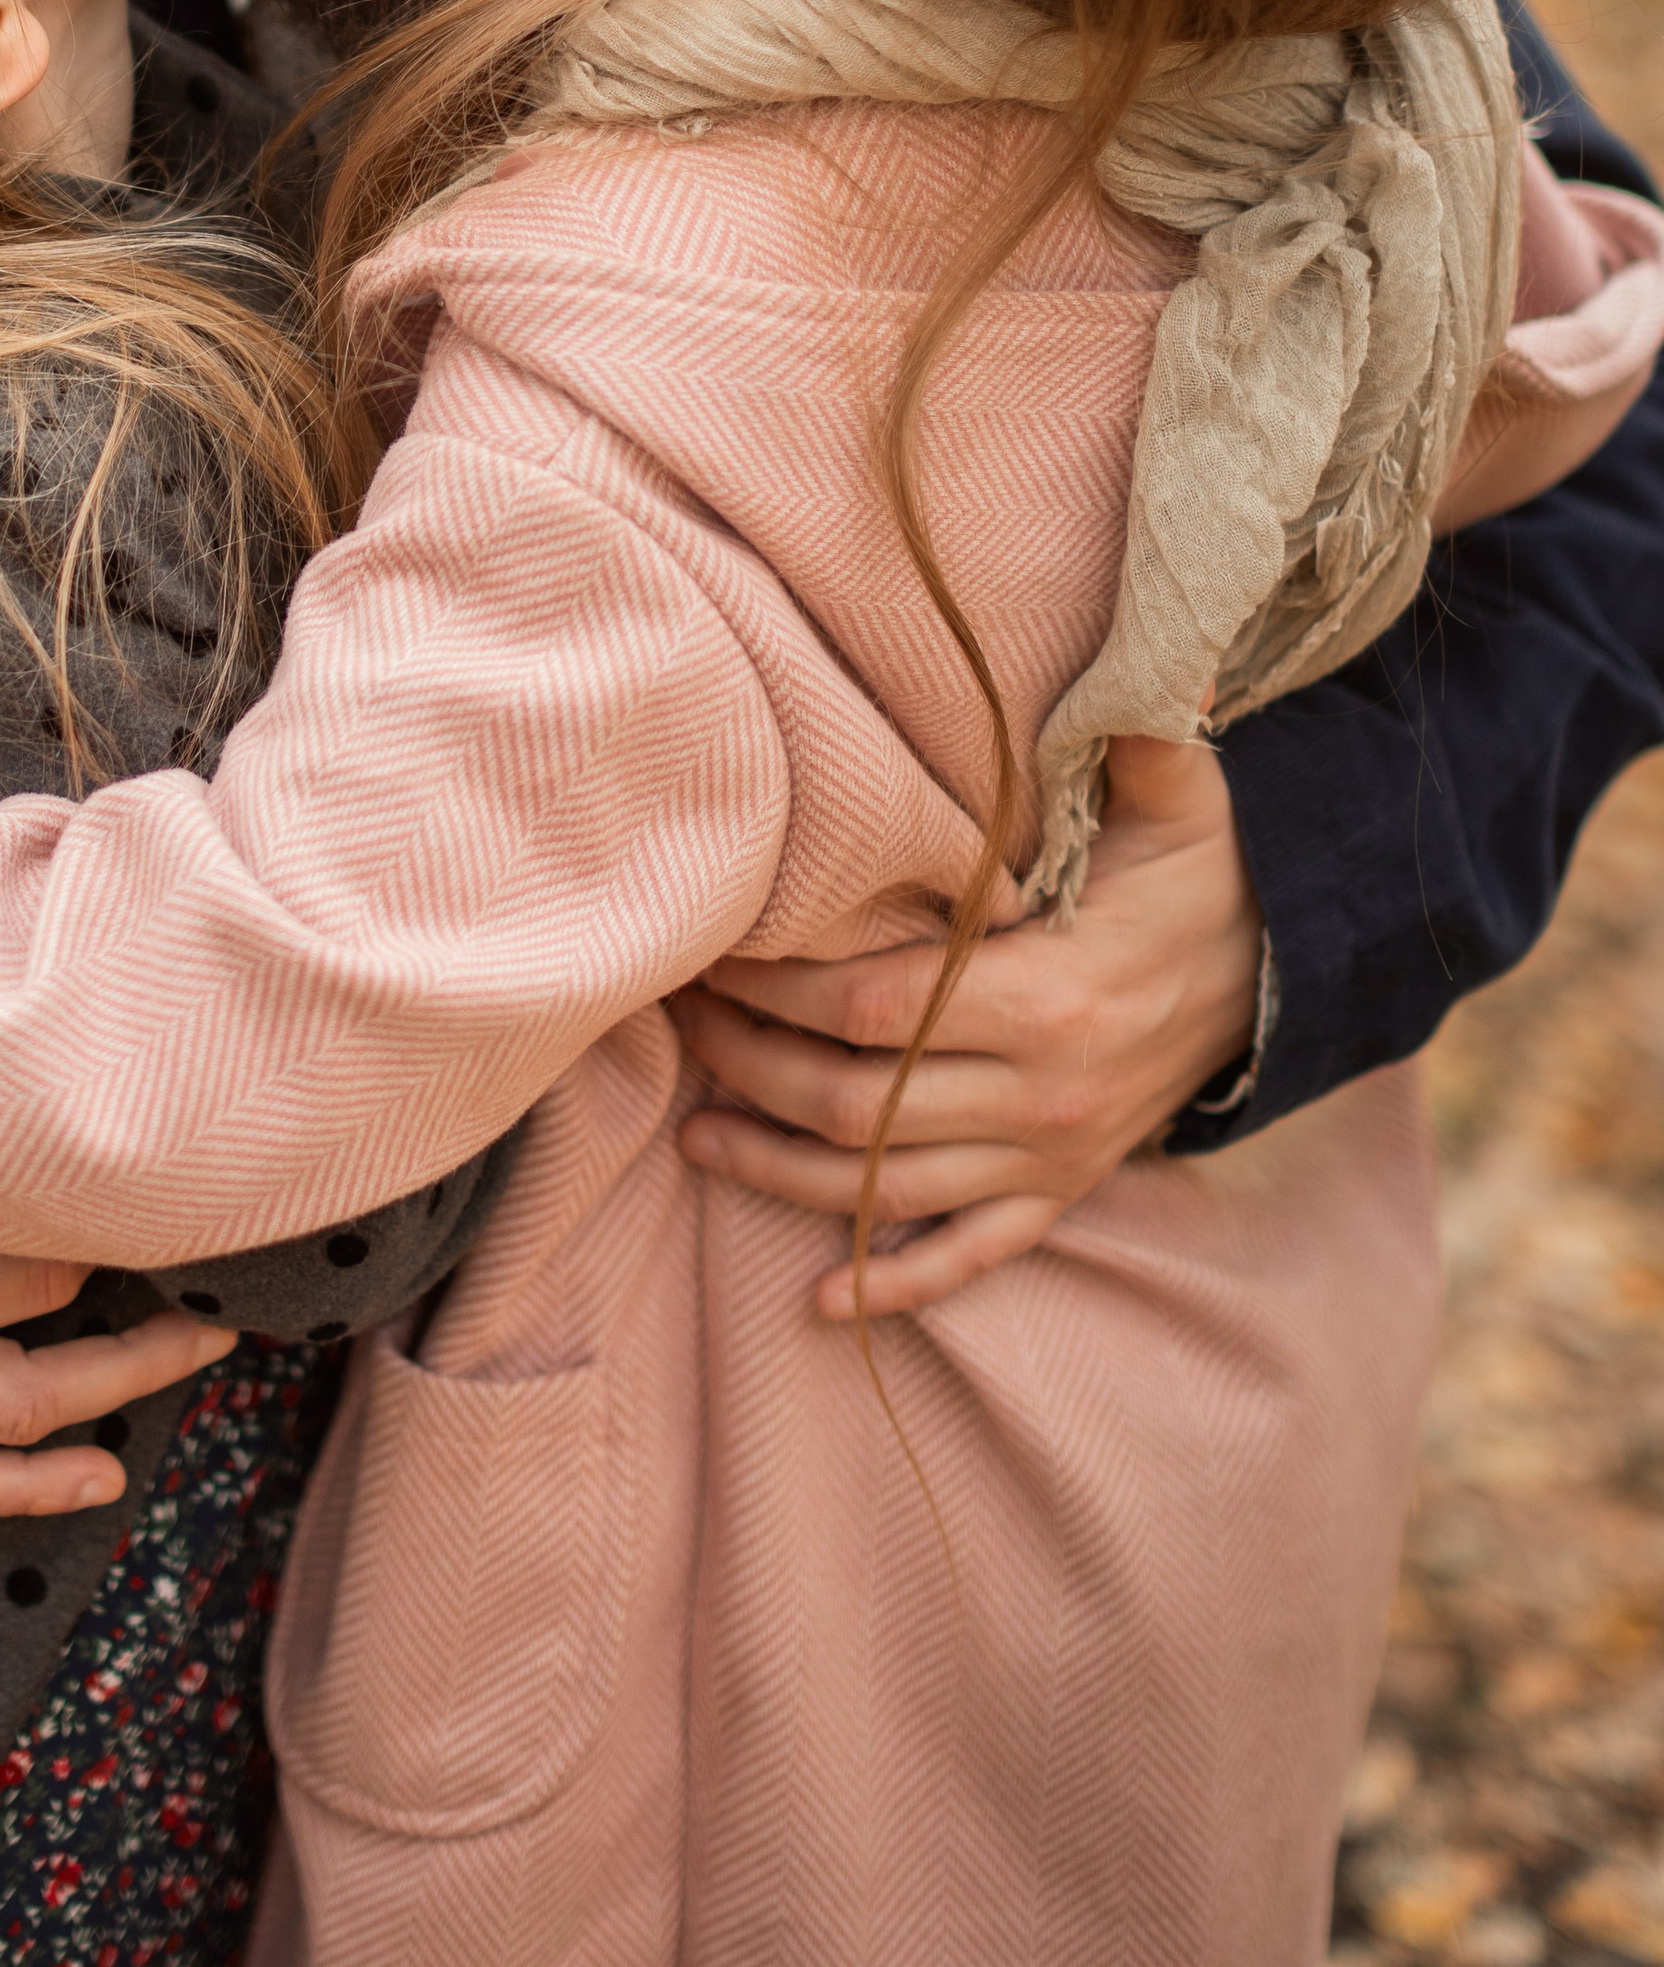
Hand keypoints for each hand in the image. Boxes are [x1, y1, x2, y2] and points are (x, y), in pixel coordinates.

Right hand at [0, 1088, 231, 1511]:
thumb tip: (62, 1049)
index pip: (27, 1197)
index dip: (106, 1169)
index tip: (174, 1140)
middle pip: (41, 1286)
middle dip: (128, 1251)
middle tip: (210, 1219)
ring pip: (23, 1398)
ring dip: (128, 1373)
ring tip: (211, 1336)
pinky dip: (30, 1489)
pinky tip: (108, 1476)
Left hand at [673, 732, 1262, 1320]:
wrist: (1288, 969)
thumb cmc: (1206, 867)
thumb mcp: (1177, 794)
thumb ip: (1132, 731)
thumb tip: (1129, 665)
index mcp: (1050, 995)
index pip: (875, 1008)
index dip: (779, 989)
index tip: (712, 951)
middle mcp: (1045, 1092)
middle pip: (857, 1103)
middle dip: (750, 1065)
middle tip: (679, 1021)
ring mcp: (1055, 1152)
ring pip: (890, 1187)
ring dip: (784, 1171)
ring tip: (694, 1132)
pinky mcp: (1067, 1188)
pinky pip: (973, 1252)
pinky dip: (899, 1282)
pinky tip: (824, 1301)